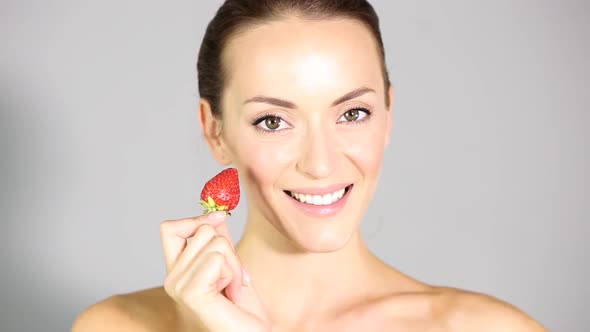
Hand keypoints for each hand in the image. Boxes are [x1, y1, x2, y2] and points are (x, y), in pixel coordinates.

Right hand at [160, 211, 270, 331]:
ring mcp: (178, 286)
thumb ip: (220, 241)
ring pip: (215, 242)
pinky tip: (233, 294)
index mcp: (178, 272)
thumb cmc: (244, 310)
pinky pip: (217, 258)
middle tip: (234, 276)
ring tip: (234, 288)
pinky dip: (234, 273)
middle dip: (229, 249)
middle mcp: (172, 278)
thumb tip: (216, 213)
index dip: (195, 219)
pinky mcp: (190, 292)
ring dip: (234, 264)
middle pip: (202, 230)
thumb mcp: (232, 266)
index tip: (219, 217)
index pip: (170, 229)